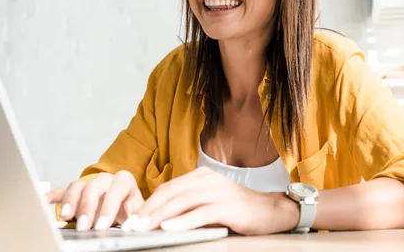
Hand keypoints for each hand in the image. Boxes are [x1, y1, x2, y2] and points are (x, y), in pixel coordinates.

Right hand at [45, 170, 143, 230]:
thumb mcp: (139, 214)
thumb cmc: (133, 212)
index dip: (108, 208)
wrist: (128, 208)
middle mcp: (106, 179)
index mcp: (124, 182)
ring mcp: (89, 184)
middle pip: (94, 186)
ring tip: (66, 216)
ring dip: (70, 201)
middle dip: (87, 207)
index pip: (116, 190)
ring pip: (77, 186)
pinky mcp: (76, 193)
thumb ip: (136, 218)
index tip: (101, 226)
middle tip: (83, 226)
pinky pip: (62, 191)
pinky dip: (52, 196)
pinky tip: (42, 201)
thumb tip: (133, 227)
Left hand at [125, 167, 298, 234]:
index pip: (169, 187)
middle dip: (149, 210)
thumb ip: (189, 205)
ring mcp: (219, 191)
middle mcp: (209, 180)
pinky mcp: (229, 205)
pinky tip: (169, 228)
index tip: (132, 218)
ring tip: (143, 228)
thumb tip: (159, 218)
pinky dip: (183, 221)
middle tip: (131, 226)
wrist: (272, 212)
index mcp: (202, 176)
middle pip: (172, 193)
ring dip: (160, 216)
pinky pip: (201, 213)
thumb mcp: (210, 204)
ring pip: (183, 202)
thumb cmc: (239, 211)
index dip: (148, 202)